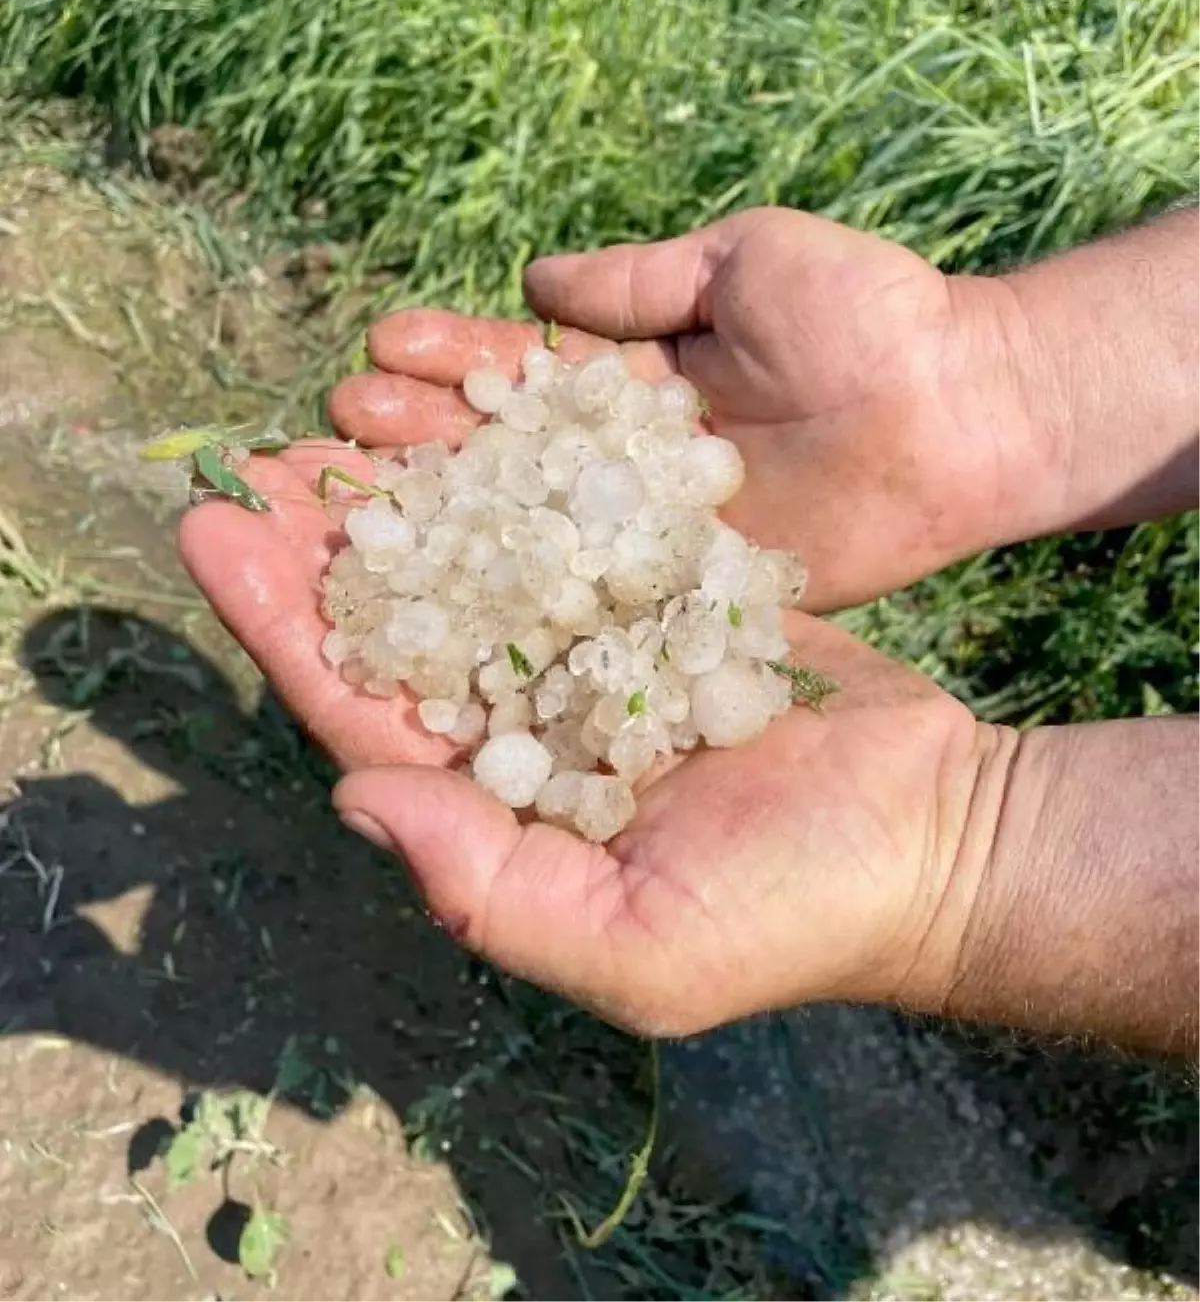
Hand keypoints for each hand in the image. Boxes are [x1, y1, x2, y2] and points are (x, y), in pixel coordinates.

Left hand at [179, 447, 1005, 1035]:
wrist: (940, 830)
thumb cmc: (798, 909)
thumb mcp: (641, 946)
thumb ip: (489, 885)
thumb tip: (353, 794)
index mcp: (501, 811)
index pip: (362, 711)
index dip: (280, 625)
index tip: (212, 532)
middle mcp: (531, 727)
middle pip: (402, 622)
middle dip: (322, 545)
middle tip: (257, 456)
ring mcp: (597, 655)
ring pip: (478, 561)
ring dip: (408, 492)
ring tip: (341, 417)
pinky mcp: (666, 595)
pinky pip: (574, 524)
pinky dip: (517, 470)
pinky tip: (471, 412)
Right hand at [328, 207, 1032, 611]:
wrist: (969, 410)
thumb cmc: (870, 316)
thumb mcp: (747, 263)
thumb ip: (642, 281)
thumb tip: (532, 284)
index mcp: (637, 376)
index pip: (518, 371)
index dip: (449, 363)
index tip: (375, 351)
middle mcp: (630, 462)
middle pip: (502, 457)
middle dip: (414, 443)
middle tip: (327, 436)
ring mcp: (654, 535)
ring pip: (529, 531)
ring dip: (443, 522)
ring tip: (352, 506)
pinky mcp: (692, 596)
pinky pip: (597, 600)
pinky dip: (525, 602)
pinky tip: (446, 602)